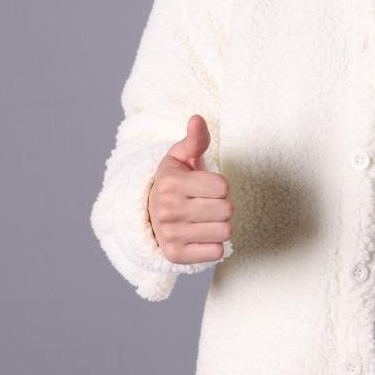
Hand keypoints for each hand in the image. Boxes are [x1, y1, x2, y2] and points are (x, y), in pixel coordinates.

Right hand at [148, 114, 232, 262]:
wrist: (148, 213)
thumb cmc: (173, 181)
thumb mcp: (181, 156)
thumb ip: (195, 139)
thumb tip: (197, 119)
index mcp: (170, 183)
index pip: (223, 186)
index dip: (220, 185)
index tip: (205, 186)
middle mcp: (167, 210)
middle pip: (226, 210)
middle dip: (222, 206)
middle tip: (207, 204)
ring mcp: (170, 234)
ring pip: (224, 232)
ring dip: (220, 225)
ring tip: (205, 219)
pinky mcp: (175, 255)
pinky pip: (216, 252)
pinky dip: (214, 245)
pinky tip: (201, 235)